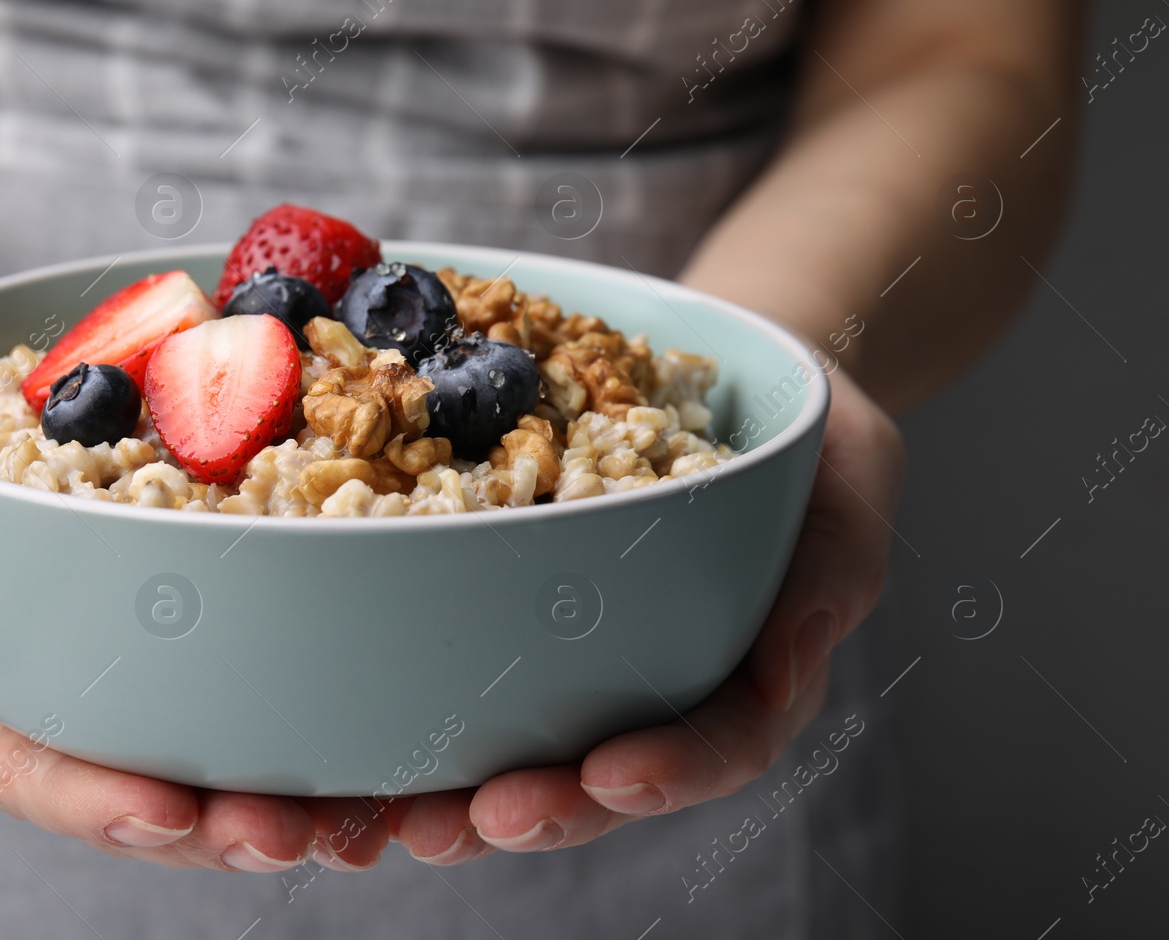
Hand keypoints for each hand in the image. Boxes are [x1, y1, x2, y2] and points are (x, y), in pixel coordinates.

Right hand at [0, 438, 390, 871]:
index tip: (168, 807)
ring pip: (229, 769)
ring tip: (374, 821)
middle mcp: (83, 713)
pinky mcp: (216, 638)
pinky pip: (277, 691)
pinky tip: (402, 746)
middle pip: (154, 798)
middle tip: (296, 834)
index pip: (39, 772)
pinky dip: (339, 724)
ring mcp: (154, 684)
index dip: (102, 800)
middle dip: (226, 828)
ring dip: (304, 803)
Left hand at [388, 366, 904, 863]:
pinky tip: (347, 745)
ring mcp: (596, 665)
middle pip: (605, 780)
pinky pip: (474, 684)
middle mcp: (668, 684)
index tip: (603, 775)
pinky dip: (415, 720)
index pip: (722, 744)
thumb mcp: (854, 469)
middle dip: (533, 811)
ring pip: (526, 756)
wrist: (732, 374)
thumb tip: (793, 663)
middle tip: (457, 826)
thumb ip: (834, 564)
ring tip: (383, 819)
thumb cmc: (806, 425)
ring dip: (453, 797)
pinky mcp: (530, 627)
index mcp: (756, 667)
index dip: (667, 771)